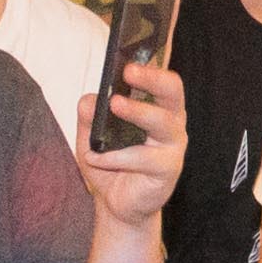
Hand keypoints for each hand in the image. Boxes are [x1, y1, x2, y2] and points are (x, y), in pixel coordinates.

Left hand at [74, 49, 188, 230]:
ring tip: (114, 104)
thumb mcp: (91, 137)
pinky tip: (95, 158)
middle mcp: (171, 123)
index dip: (153, 66)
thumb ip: (89, 117)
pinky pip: (142, 157)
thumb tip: (89, 100)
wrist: (117, 204)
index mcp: (158, 108)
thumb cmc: (110, 164)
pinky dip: (115, 157)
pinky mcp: (168, 170)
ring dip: (138, 111)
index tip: (131, 58)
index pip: (163, 80)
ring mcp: (173, 146)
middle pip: (173, 92)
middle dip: (152, 78)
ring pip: (162, 122)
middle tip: (129, 72)